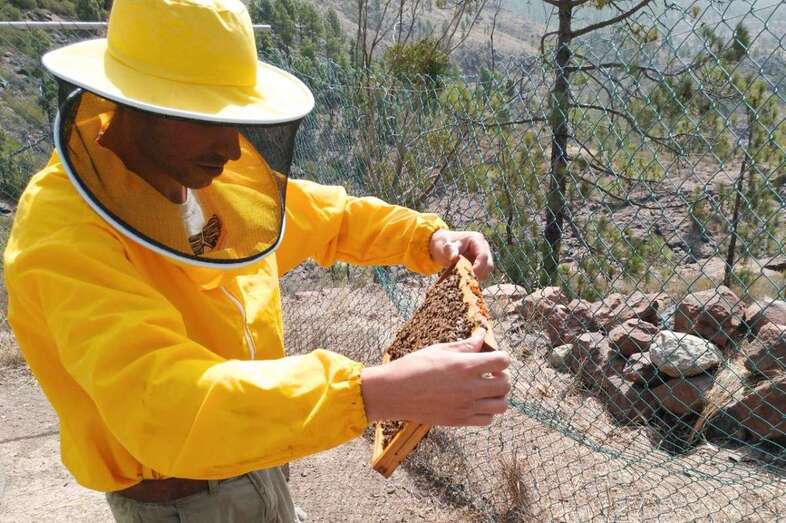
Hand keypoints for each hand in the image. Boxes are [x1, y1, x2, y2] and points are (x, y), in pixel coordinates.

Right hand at [360, 331, 510, 425]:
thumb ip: (464, 346)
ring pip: (501, 406)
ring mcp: (465, 406)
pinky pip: (487, 420)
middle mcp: (469, 388)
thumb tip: (482, 336)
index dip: (501, 357)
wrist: (393, 393)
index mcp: (464, 366)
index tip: (492, 358)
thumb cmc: (413, 366)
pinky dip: (487, 411)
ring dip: (498, 395)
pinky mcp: (458, 420)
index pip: (502, 361)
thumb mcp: (439, 350)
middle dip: (502, 376)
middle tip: (491, 373)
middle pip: (506, 384)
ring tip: (486, 389)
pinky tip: (476, 402)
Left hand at [429, 229, 493, 279]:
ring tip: (463, 278)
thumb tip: (454, 257)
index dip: (479, 266)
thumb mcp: (445, 247)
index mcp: (476, 240)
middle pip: (488, 265)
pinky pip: (482, 274)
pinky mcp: (480, 264)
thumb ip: (449, 250)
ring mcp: (483, 256)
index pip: (483, 255)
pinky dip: (474, 278)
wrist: (441, 246)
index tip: (470, 274)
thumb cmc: (443, 244)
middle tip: (466, 279)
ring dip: (477, 277)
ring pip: (486, 271)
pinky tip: (464, 279)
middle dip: (479, 273)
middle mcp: (483, 247)